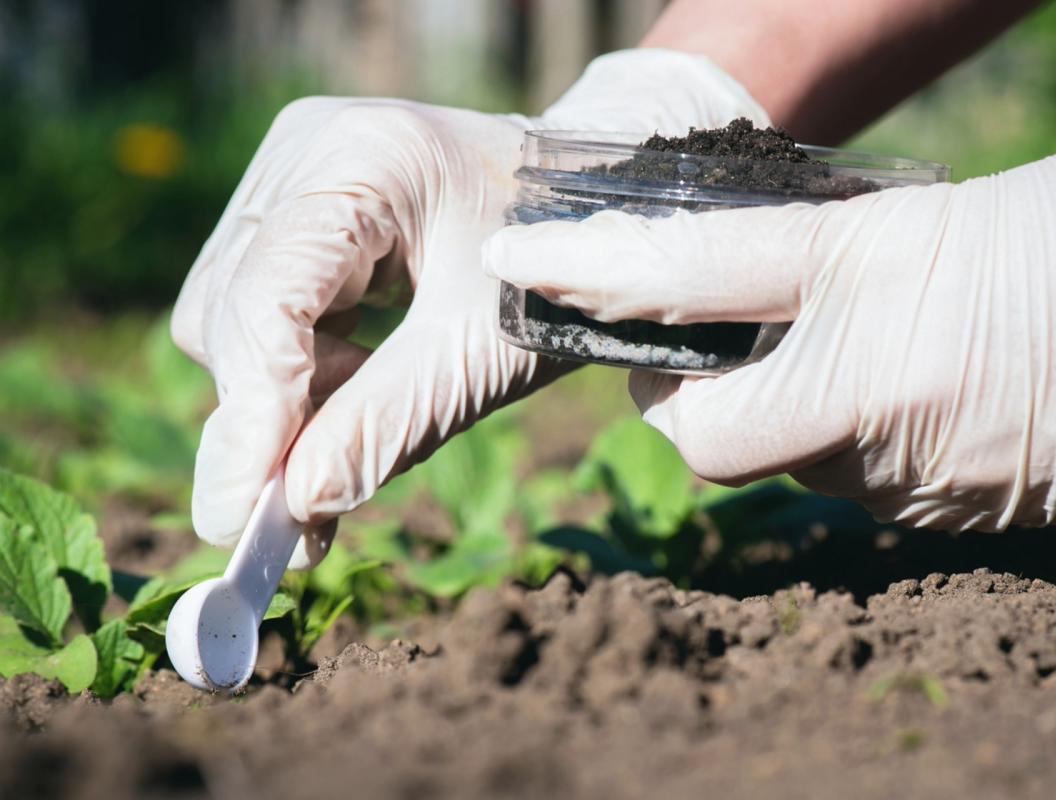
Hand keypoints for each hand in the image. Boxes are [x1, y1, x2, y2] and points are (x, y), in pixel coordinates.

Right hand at [171, 50, 768, 566]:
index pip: (268, 298)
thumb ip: (388, 426)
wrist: (593, 213)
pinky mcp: (297, 204)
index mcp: (365, 160)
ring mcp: (295, 172)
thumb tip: (293, 508)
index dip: (250, 415)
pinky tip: (364, 375)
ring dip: (287, 390)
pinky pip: (260, 303)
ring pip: (231, 314)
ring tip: (375, 404)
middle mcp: (307, 152)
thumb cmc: (555, 272)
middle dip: (271, 413)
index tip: (238, 522)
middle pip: (233, 311)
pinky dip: (301, 363)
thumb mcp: (483, 353)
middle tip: (312, 510)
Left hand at [485, 113, 1055, 530]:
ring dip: (769, 422)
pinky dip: (843, 449)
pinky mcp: (959, 516)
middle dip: (671, 400)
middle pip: (703, 432)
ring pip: (782, 468)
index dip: (595, 270)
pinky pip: (854, 491)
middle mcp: (888, 383)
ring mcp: (926, 466)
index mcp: (883, 272)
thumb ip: (830, 269)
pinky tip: (895, 401)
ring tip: (817, 362)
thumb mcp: (940, 218)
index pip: (693, 274)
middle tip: (679, 353)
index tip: (521, 266)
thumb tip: (735, 301)